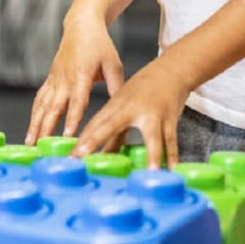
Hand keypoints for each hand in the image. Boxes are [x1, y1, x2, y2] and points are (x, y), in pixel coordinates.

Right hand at [27, 18, 124, 143]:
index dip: (72, 118)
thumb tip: (122, 110)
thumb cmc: (100, 45)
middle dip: (47, 129)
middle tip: (42, 147)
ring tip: (30, 143)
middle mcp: (64, 79)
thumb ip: (116, 88)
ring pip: (42, 105)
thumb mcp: (113, 65)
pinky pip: (39, 99)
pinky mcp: (50, 79)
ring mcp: (55, 79)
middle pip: (54, 108)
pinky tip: (31, 128)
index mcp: (81, 75)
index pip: (77, 101)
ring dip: (35, 125)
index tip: (68, 135)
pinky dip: (34, 114)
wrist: (81, 26)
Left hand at [72, 59, 189, 167]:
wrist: (171, 70)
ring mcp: (153, 114)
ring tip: (147, 173)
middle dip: (95, 140)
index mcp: (117, 105)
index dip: (83, 139)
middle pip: (112, 126)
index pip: (95, 124)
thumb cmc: (144, 89)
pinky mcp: (170, 119)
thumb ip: (115, 132)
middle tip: (83, 156)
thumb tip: (104, 156)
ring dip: (151, 156)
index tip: (73, 155)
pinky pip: (171, 140)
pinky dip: (172, 155)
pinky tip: (171, 170)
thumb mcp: (125, 106)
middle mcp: (132, 109)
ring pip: (152, 137)